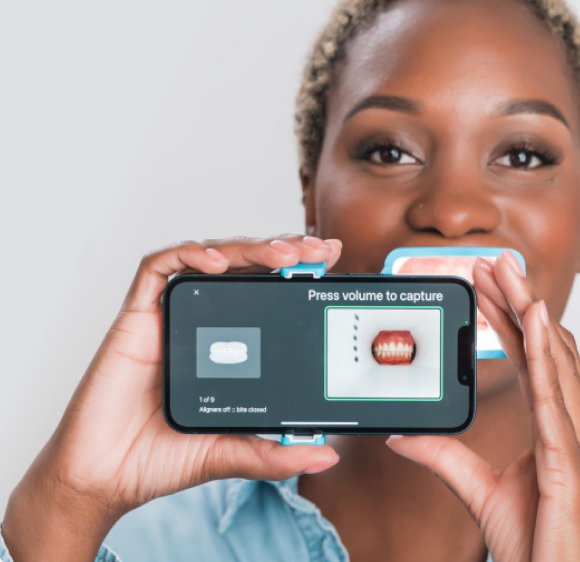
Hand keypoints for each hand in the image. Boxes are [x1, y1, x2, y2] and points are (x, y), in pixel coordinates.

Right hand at [3, 235, 342, 561]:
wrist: (103, 478)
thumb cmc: (159, 457)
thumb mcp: (230, 452)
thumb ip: (273, 454)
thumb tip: (325, 456)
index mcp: (226, 344)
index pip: (265, 292)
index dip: (295, 271)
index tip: (327, 260)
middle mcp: (200, 322)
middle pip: (243, 268)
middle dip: (283, 251)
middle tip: (317, 252)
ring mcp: (169, 316)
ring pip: (209, 258)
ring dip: (248, 248)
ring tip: (283, 254)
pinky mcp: (135, 317)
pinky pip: (157, 269)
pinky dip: (188, 255)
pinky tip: (216, 262)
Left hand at [385, 250, 579, 560]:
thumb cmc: (536, 543)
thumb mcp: (477, 488)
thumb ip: (441, 456)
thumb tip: (402, 435)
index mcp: (554, 427)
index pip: (530, 357)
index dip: (509, 318)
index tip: (488, 287)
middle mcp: (571, 424)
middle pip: (544, 345)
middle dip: (518, 298)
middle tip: (495, 260)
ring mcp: (576, 437)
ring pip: (551, 355)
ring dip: (527, 308)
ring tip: (506, 271)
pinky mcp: (570, 455)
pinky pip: (554, 392)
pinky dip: (544, 350)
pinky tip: (532, 317)